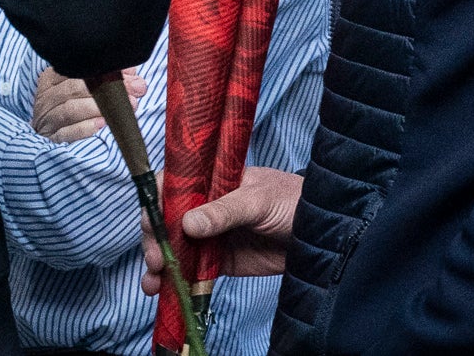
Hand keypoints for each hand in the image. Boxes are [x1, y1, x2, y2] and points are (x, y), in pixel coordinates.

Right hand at [32, 66, 142, 142]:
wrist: (44, 132)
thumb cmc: (69, 105)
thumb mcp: (81, 87)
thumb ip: (105, 78)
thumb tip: (132, 73)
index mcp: (52, 78)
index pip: (78, 70)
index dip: (106, 71)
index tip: (131, 75)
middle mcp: (48, 97)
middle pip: (75, 89)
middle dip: (107, 89)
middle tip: (134, 91)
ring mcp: (48, 118)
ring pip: (71, 110)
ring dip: (98, 108)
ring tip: (122, 109)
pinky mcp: (51, 138)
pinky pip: (67, 133)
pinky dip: (84, 128)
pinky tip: (102, 124)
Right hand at [141, 166, 300, 295]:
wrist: (321, 234)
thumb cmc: (292, 201)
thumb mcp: (258, 200)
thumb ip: (224, 212)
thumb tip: (187, 224)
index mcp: (211, 182)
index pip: (174, 186)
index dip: (157, 202)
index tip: (152, 221)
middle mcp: (205, 208)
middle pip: (167, 221)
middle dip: (155, 239)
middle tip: (156, 258)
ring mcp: (211, 236)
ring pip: (174, 248)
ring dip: (158, 263)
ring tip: (153, 282)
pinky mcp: (219, 262)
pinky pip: (191, 271)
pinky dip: (175, 281)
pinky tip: (161, 291)